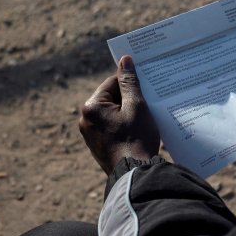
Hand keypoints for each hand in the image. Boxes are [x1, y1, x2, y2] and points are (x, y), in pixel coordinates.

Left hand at [79, 55, 159, 173]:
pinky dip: (125, 126)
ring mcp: (91, 136)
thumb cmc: (136, 138)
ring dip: (128, 113)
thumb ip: (130, 82)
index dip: (130, 82)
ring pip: (113, 114)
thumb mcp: (136, 106)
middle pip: (111, 99)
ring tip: (146, 117)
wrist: (135, 174)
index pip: (112, 83)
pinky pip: (112, 128)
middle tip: (149, 101)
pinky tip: (139, 130)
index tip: (146, 84)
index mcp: (91, 107)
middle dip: (130, 99)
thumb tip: (124, 60)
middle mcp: (86, 121)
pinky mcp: (99, 147)